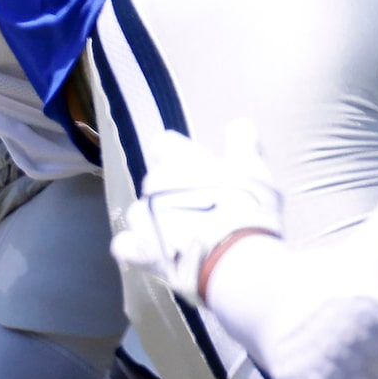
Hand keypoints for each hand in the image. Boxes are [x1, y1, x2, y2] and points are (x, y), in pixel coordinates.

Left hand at [108, 119, 284, 303]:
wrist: (236, 255)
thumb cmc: (247, 207)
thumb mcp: (253, 170)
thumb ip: (242, 144)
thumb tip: (239, 122)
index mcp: (177, 162)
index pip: (164, 144)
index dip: (180, 155)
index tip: (198, 167)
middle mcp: (153, 186)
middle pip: (154, 182)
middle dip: (172, 192)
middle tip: (202, 207)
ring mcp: (144, 219)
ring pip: (139, 212)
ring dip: (155, 220)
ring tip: (180, 234)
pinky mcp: (141, 251)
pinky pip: (125, 245)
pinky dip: (134, 248)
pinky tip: (149, 252)